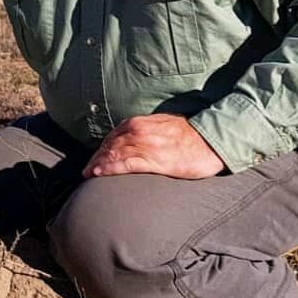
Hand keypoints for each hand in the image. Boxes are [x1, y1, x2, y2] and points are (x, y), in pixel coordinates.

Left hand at [82, 113, 224, 179]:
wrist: (211, 140)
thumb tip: (131, 140)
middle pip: (109, 147)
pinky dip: (110, 169)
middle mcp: (137, 132)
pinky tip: (100, 174)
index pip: (111, 137)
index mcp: (137, 123)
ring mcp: (145, 146)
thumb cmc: (189, 135)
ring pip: (113, 155)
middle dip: (96, 158)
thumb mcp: (161, 125)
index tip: (94, 159)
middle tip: (87, 170)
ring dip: (98, 165)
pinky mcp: (155, 160)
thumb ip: (144, 130)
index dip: (100, 150)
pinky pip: (126, 165)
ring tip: (90, 174)